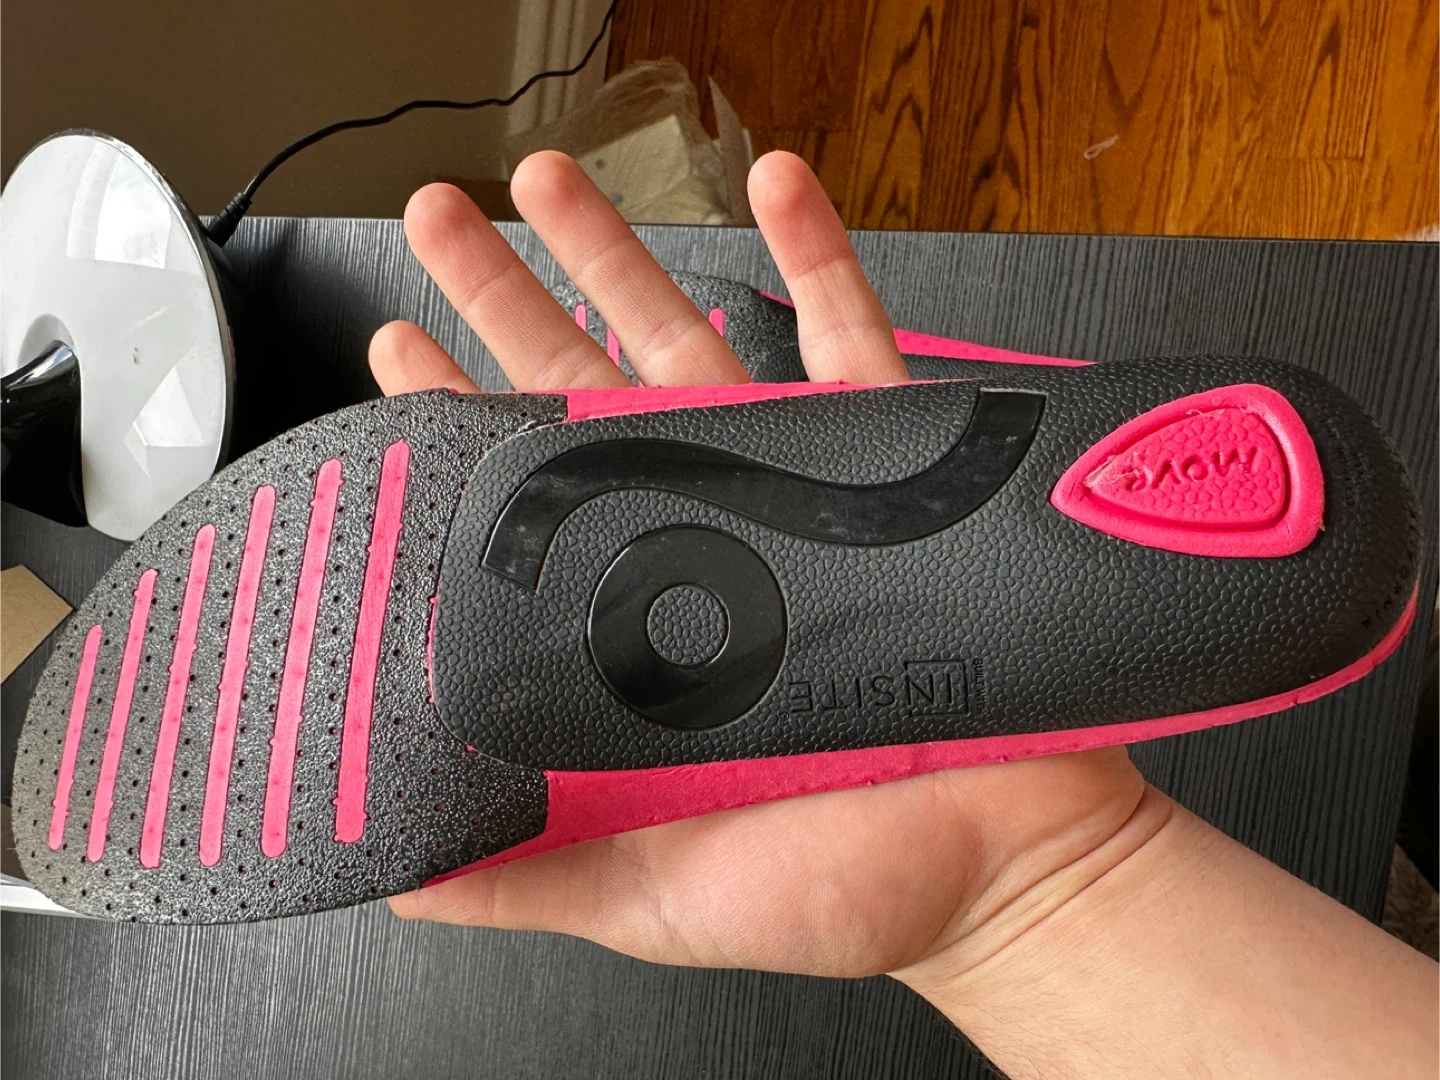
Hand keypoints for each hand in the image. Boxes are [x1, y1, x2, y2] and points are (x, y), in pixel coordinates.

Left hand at [369, 150, 1157, 978]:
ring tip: (555, 180)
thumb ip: (524, 872)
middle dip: (509, 302)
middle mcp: (705, 541)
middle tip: (443, 225)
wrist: (1008, 878)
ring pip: (694, 343)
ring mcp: (796, 496)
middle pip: (583, 396)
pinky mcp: (894, 471)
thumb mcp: (649, 892)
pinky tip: (774, 186)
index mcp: (637, 622)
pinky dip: (817, 256)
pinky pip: (854, 339)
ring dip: (624, 254)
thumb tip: (402, 874)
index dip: (454, 429)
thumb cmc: (841, 886)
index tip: (399, 356)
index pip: (520, 505)